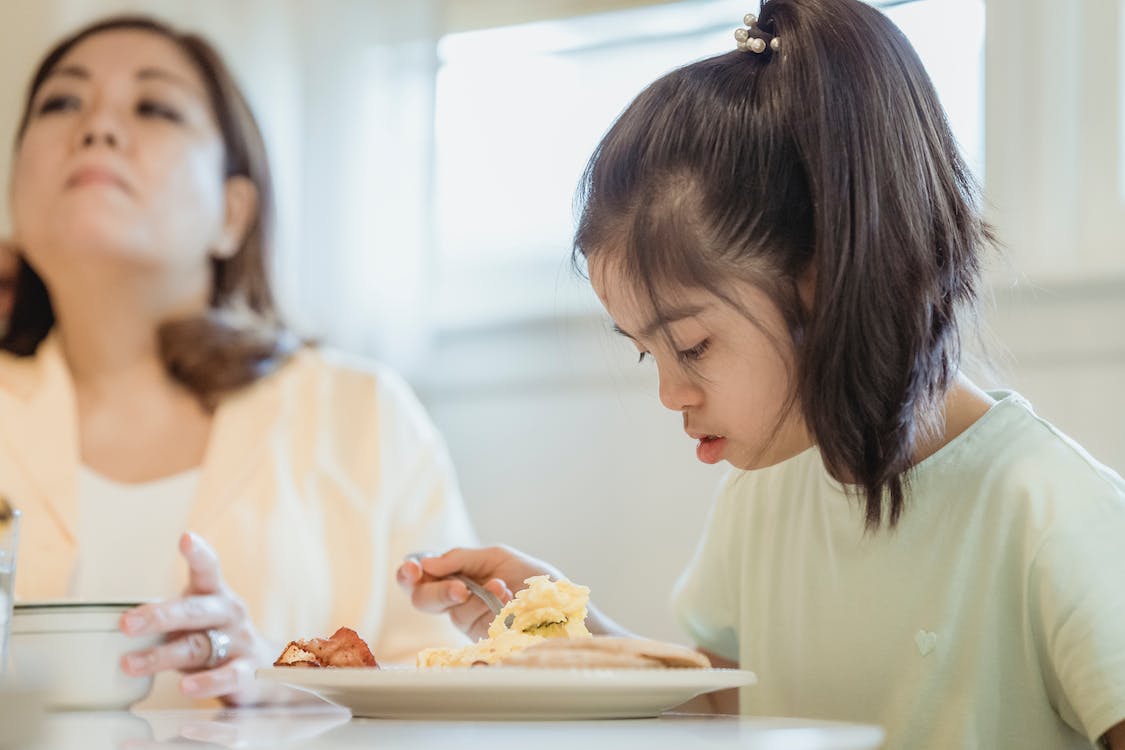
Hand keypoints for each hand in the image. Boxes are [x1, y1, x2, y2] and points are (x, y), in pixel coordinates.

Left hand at [119, 532, 278, 704]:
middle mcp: (229, 613)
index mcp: (215, 594)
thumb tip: (111, 621)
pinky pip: (226, 676)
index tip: (186, 538)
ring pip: (198, 646)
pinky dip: (205, 682)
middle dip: (159, 616)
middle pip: (194, 611)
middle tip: (126, 623)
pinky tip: (186, 687)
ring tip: (130, 664)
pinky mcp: (246, 672)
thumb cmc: (216, 637)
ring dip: (161, 656)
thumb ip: (167, 616)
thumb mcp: (196, 619)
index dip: (198, 553)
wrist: (264, 667)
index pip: (208, 569)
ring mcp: (240, 641)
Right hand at [395, 545, 563, 641]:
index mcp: (455, 576)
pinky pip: (475, 624)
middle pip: (424, 599)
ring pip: (451, 612)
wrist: (561, 603)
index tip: (413, 569)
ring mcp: (469, 620)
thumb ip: (461, 558)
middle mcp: (456, 600)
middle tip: (459, 589)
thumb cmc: (528, 577)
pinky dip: (490, 606)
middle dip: (436, 592)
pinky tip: (505, 595)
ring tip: (498, 585)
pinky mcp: (482, 638)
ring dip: (474, 597)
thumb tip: (426, 562)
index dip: (409, 574)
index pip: (420, 577)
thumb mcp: (496, 557)